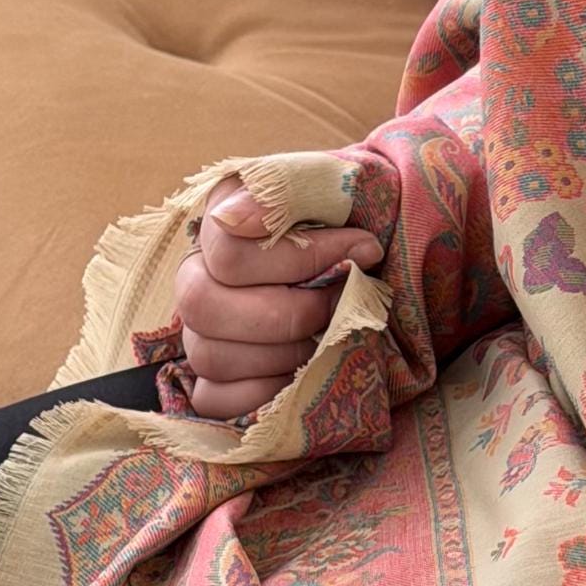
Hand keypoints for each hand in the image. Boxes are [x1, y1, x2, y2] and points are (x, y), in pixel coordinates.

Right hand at [171, 177, 384, 419]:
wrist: (387, 258)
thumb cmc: (364, 218)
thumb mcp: (341, 184)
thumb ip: (290, 185)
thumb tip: (233, 218)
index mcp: (224, 217)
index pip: (230, 252)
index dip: (302, 260)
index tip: (365, 250)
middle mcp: (197, 274)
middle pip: (204, 307)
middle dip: (289, 314)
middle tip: (339, 305)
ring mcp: (200, 331)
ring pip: (211, 357)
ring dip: (286, 353)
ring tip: (327, 335)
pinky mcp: (214, 382)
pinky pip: (217, 401)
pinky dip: (268, 394)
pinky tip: (306, 371)